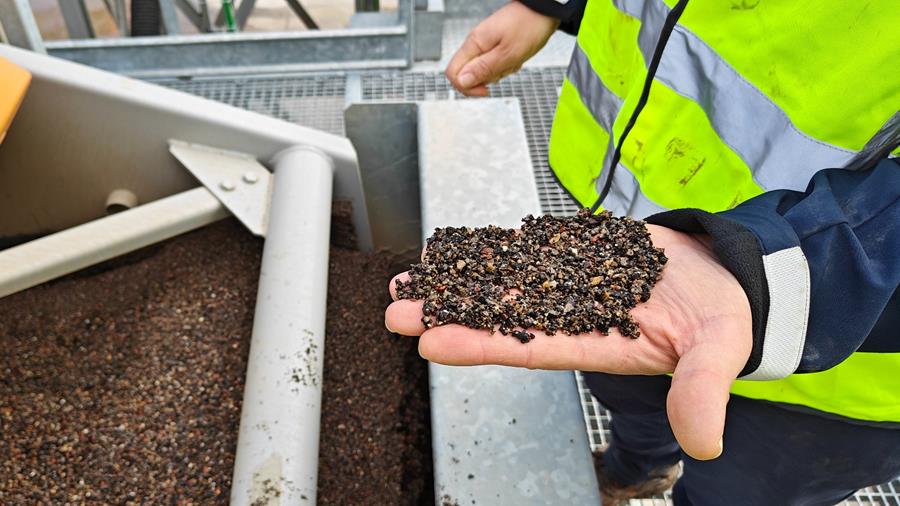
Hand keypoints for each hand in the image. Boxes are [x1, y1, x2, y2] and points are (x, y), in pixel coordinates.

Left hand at [385, 225, 751, 460]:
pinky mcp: (576, 250)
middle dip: (446, 312)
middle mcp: (571, 314)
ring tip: (409, 277)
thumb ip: (701, 392)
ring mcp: (569, 280)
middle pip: (498, 315)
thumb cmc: (721, 318)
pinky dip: (492, 245)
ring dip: (456, 278)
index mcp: (594, 342)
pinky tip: (456, 245)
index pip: (525, 348)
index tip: (429, 342)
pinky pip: (527, 247)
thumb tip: (704, 445)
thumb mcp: (717, 354)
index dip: (477, 345)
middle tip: (395, 308)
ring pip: (503, 279)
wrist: (726, 276)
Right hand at [446, 1, 559, 96]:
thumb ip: (483, 69)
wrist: (544, 10)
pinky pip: (495, 64)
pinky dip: (506, 66)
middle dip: (487, 79)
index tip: (485, 90)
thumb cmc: (529, 26)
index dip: (466, 87)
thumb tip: (461, 82)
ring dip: (500, 72)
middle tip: (505, 69)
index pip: (453, 73)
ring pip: (484, 71)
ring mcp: (486, 44)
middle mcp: (476, 44)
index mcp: (474, 44)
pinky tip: (516, 57)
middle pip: (468, 74)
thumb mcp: (507, 53)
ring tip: (513, 60)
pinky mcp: (496, 46)